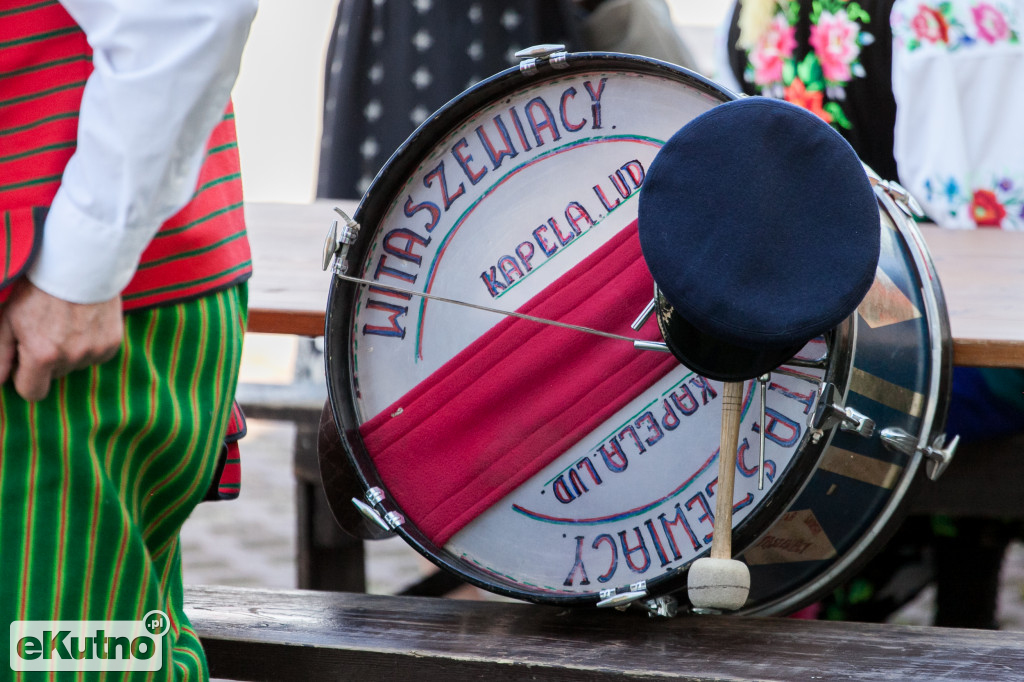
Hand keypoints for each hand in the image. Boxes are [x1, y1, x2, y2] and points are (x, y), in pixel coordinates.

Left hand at [0, 281, 123, 401]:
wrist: (80, 263)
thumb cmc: (38, 290)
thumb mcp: (8, 320)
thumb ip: (1, 356)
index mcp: (42, 356)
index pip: (32, 392)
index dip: (25, 377)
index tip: (25, 360)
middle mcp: (71, 358)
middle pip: (55, 376)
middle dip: (47, 361)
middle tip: (46, 330)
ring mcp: (95, 352)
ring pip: (76, 365)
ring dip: (69, 352)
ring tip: (66, 323)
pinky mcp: (113, 343)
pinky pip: (96, 356)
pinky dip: (89, 345)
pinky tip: (84, 323)